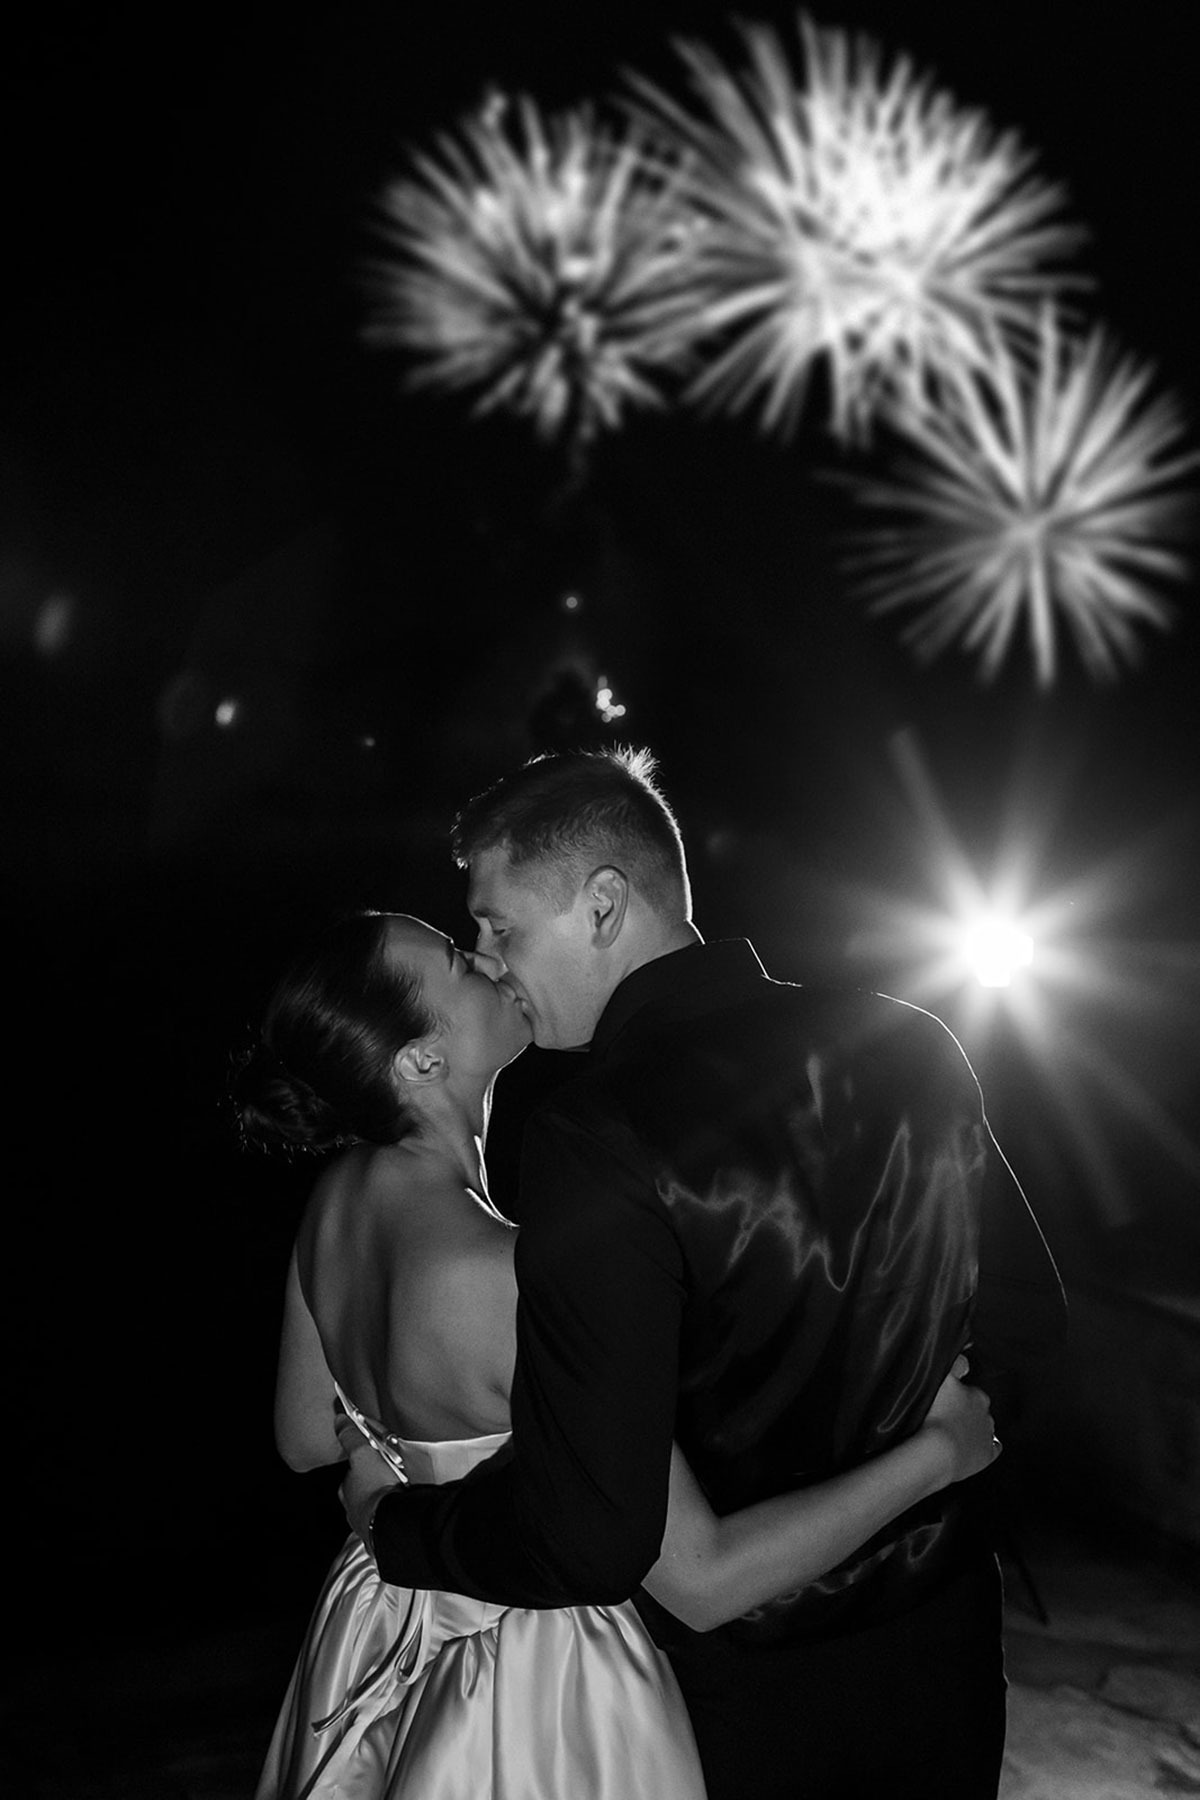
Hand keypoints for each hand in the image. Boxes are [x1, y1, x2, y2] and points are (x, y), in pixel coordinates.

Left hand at [340, 1440, 399, 1548]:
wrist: (393, 1520)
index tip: (375, 1459)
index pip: (351, 1475)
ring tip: (401, 1492)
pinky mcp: (382, 1537)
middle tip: (391, 1476)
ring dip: (385, 1501)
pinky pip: (387, 1523)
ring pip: (375, 1508)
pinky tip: (403, 1510)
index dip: (363, 1466)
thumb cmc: (375, 1489)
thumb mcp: (362, 1454)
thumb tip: (339, 1420)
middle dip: (374, 1486)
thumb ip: (351, 1437)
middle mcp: (353, 1510)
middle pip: (363, 1493)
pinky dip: (393, 1517)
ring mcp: (368, 1525)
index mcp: (346, 1491)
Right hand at [920, 1355, 1000, 1485]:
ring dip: (972, 1427)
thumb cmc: (935, 1415)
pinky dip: (984, 1446)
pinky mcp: (987, 1455)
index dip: (956, 1389)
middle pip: (976, 1406)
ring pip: (983, 1426)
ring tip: (952, 1432)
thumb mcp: (941, 1379)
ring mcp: (988, 1436)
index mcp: (977, 1395)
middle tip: (944, 1414)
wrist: (938, 1453)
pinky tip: (971, 1447)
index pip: (969, 1388)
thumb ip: (955, 1364)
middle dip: (965, 1408)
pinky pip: (992, 1447)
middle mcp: (987, 1414)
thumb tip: (966, 1359)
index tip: (945, 1395)